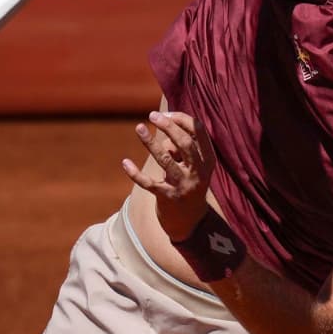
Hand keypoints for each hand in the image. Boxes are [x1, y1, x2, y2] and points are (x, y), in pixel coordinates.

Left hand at [121, 110, 215, 240]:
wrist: (189, 221)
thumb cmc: (188, 183)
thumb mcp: (192, 165)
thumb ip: (181, 148)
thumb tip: (165, 134)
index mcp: (208, 160)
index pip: (199, 132)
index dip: (181, 119)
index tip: (165, 112)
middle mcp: (198, 172)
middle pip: (185, 143)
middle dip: (169, 126)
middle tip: (153, 115)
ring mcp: (183, 185)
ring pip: (166, 160)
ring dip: (150, 143)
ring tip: (139, 127)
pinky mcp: (168, 198)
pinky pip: (149, 183)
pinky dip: (135, 173)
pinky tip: (125, 162)